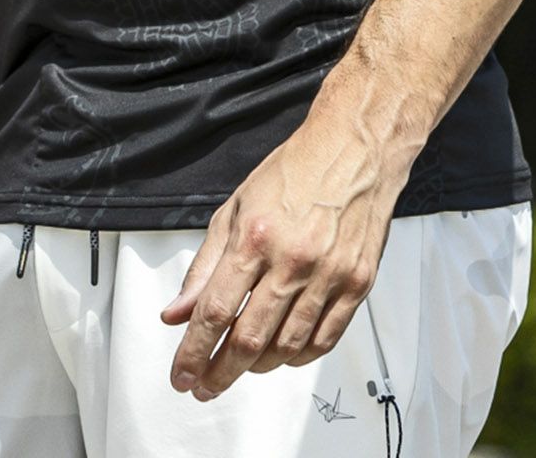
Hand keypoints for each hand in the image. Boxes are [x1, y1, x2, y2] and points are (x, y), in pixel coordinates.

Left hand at [158, 102, 405, 399]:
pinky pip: (324, 340)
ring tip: (240, 367)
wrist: (355, 148)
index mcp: (255, 236)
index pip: (214, 312)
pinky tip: (282, 355)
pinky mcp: (357, 283)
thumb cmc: (295, 172)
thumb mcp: (235, 208)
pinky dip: (298, 358)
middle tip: (204, 386)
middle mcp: (293, 259)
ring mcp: (329, 274)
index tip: (182, 375)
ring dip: (257, 368)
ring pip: (286, 347)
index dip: (193, 352)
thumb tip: (178, 312)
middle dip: (219, 373)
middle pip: (249, 340)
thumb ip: (205, 265)